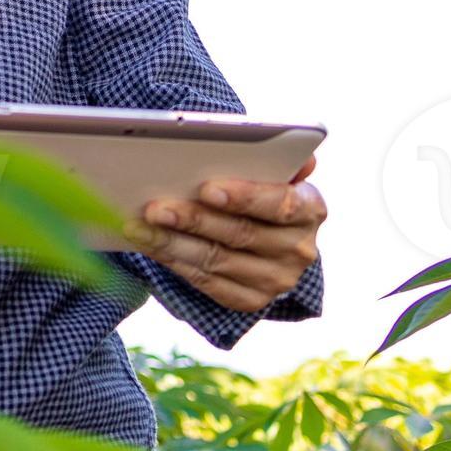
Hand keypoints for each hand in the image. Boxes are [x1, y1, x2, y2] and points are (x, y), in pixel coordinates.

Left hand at [124, 167, 324, 313]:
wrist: (268, 237)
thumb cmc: (261, 190)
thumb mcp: (272, 171)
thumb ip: (275, 158)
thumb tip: (292, 149)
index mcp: (310, 209)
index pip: (280, 204)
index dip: (244, 197)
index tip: (206, 188)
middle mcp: (299, 249)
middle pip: (240, 234)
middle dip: (194, 219)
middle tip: (154, 207)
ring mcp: (277, 280)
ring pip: (217, 260)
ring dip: (173, 243)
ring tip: (139, 226)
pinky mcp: (251, 300)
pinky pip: (207, 283)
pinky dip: (175, 262)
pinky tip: (150, 245)